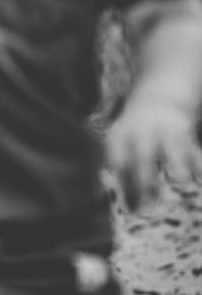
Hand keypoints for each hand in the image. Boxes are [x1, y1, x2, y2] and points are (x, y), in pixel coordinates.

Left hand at [107, 86, 201, 211]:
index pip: (119, 162)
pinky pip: (194, 151)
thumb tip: (132, 211)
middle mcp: (141, 134)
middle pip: (142, 156)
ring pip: (171, 148)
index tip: (132, 210)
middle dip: (145, 179)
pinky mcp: (183, 133)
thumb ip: (126, 175)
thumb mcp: (123, 147)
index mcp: (121, 139)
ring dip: (177, 163)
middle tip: (150, 204)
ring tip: (181, 180)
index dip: (124, 185)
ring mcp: (163, 132)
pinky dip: (200, 165)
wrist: (157, 102)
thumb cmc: (137, 137)